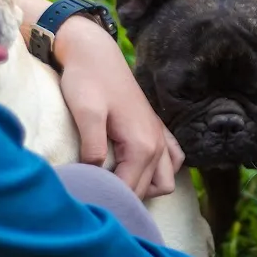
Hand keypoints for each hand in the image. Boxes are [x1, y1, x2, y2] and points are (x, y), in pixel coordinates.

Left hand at [12, 0, 183, 199]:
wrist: (95, 53)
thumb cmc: (87, 80)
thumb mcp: (85, 113)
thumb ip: (92, 148)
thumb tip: (94, 178)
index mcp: (142, 146)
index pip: (128, 193)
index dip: (106, 203)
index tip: (85, 203)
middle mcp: (158, 146)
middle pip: (144, 193)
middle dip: (121, 200)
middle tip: (91, 197)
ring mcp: (161, 138)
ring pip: (163, 184)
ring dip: (141, 190)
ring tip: (112, 185)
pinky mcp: (157, 131)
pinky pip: (171, 164)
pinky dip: (156, 174)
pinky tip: (132, 170)